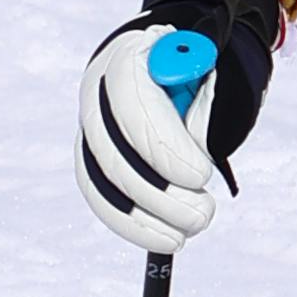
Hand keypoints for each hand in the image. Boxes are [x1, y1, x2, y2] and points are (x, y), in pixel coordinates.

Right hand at [78, 0, 287, 252]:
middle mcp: (97, 91)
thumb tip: (196, 119)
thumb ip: (203, 84)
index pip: (131, 104)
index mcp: (128, 57)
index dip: (163, 145)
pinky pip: (99, 195)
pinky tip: (165, 239)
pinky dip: (129, 224)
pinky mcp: (90, 156)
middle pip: (112, 151)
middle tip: (203, 214)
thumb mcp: (208, 63)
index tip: (201, 175)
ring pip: (101, 179)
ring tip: (189, 231)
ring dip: (145, 216)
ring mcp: (89, 126)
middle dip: (158, 192)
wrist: (169, 61)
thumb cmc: (197, 63)